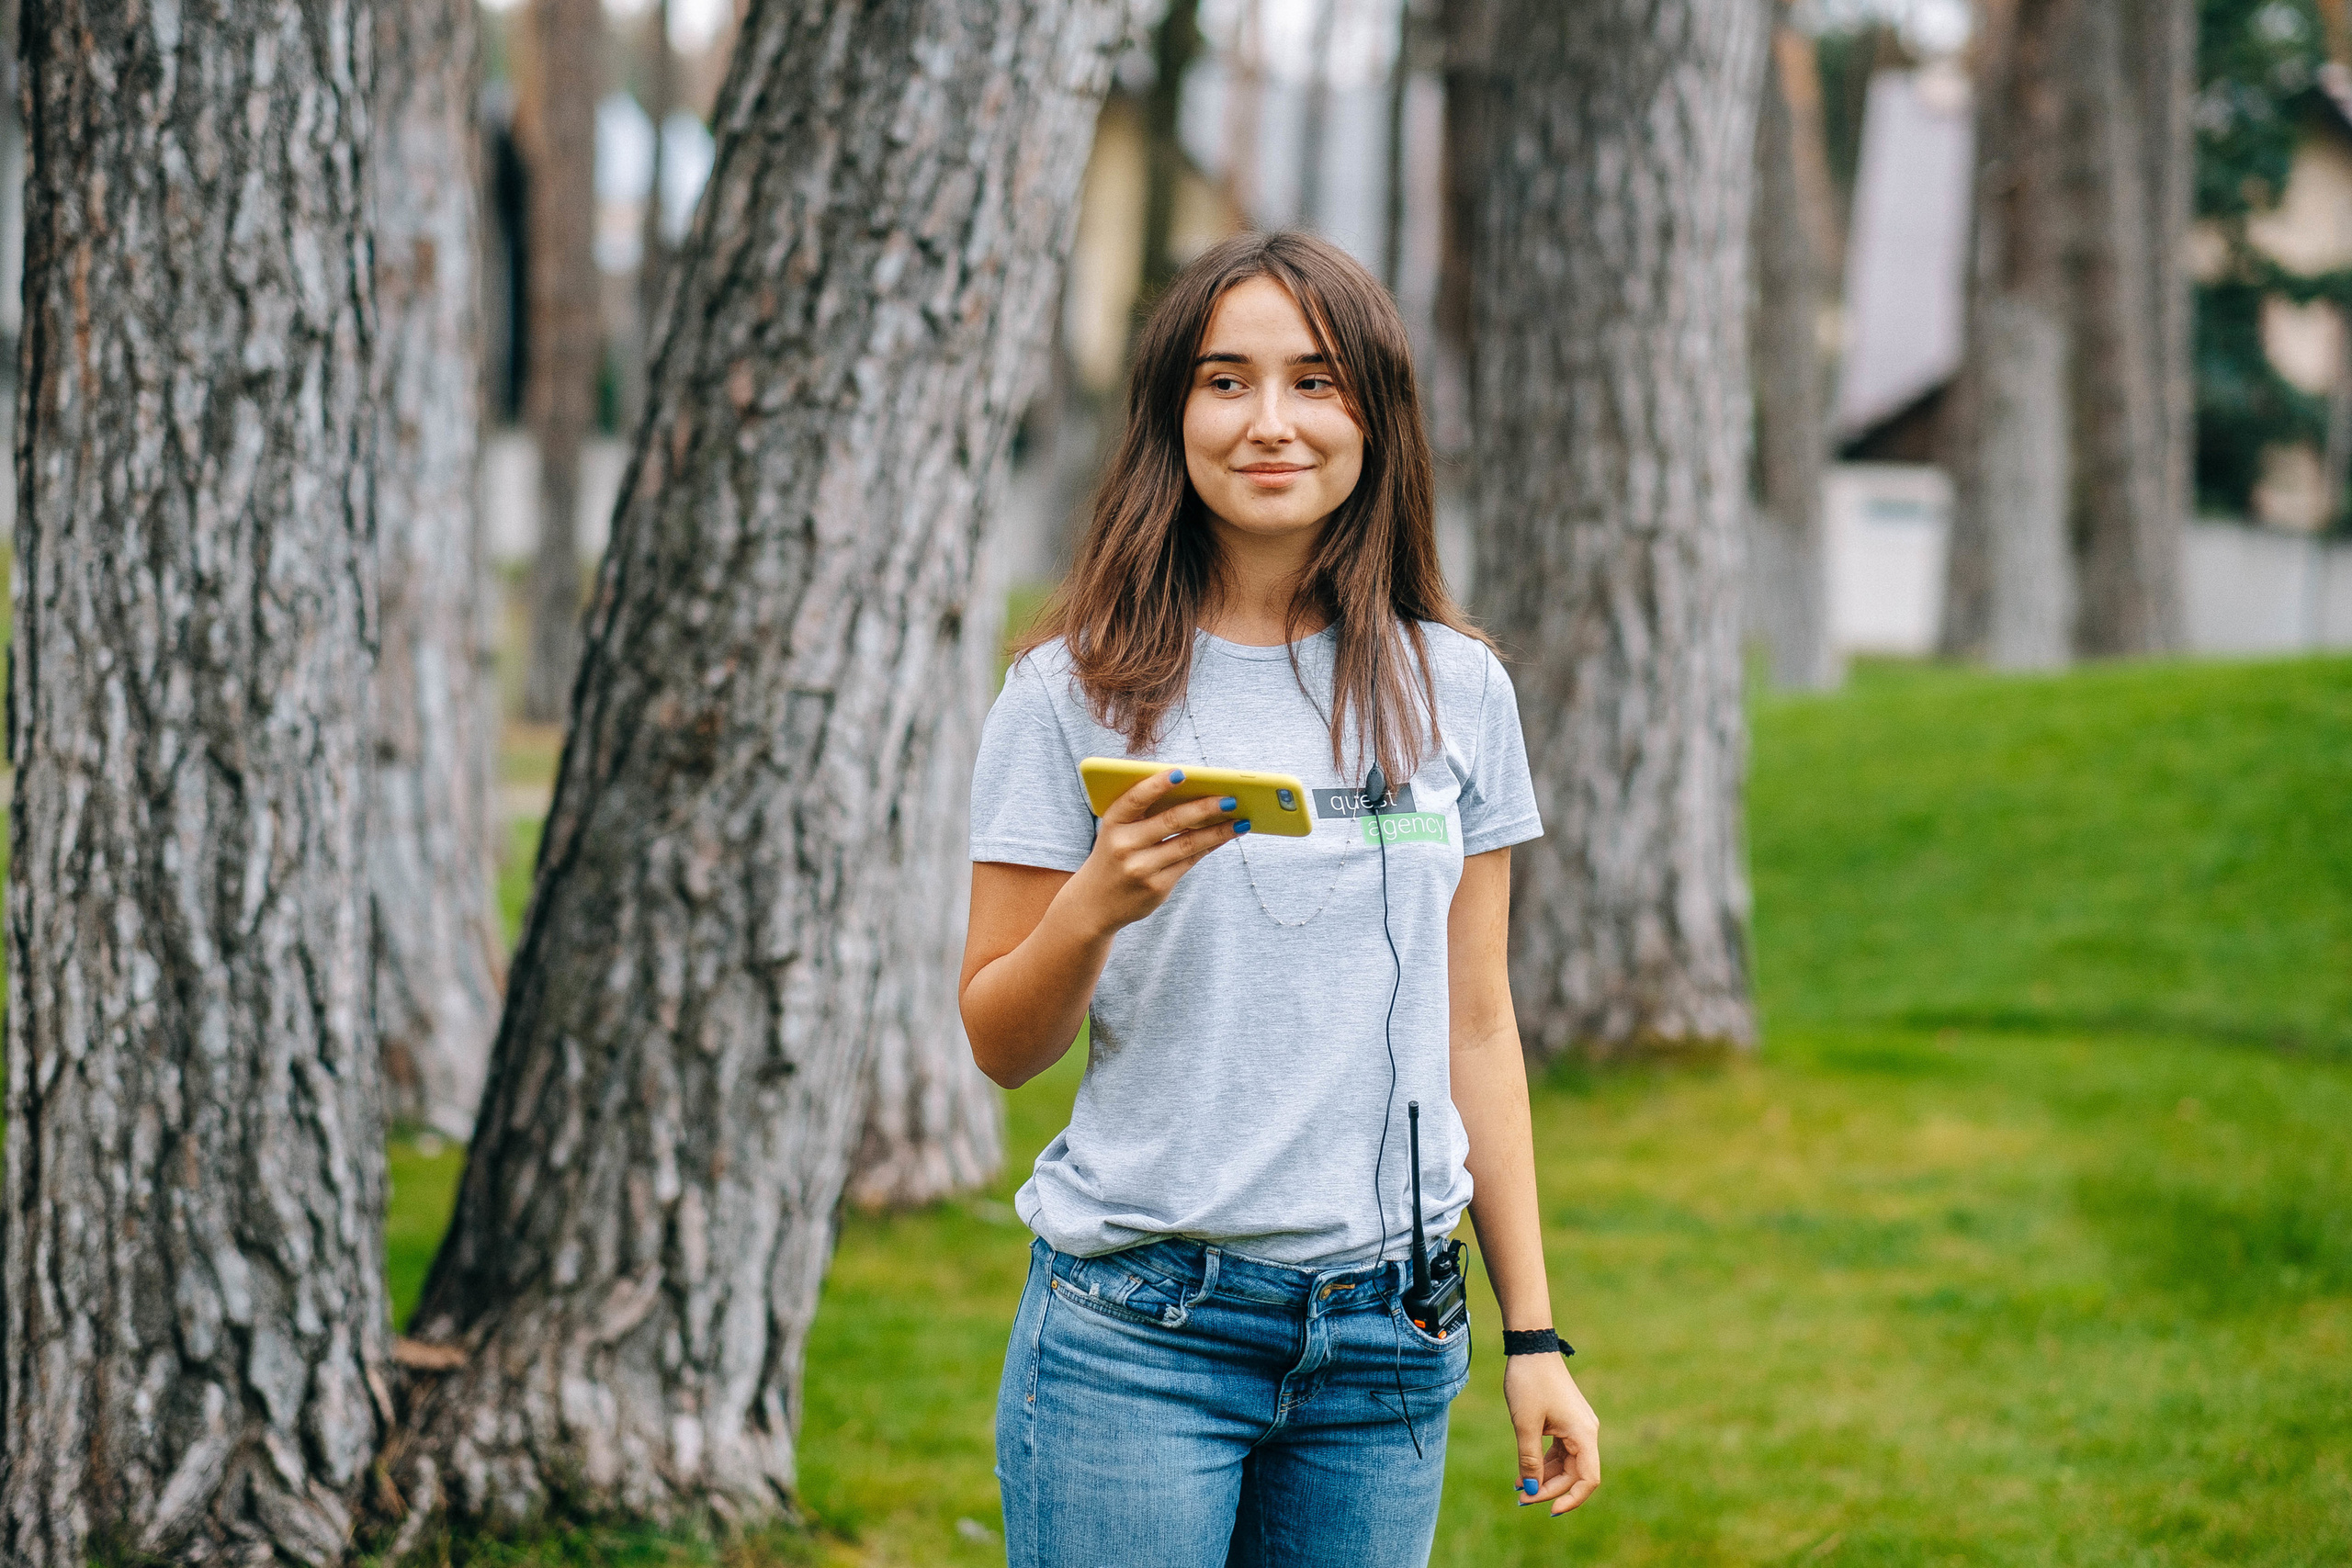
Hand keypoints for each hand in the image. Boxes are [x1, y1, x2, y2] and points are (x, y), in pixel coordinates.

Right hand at [1061, 769, 1245, 936]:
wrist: (1094, 904)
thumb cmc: (1114, 855)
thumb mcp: (1117, 832)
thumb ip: (1144, 814)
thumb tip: (1196, 795)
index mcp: (1112, 823)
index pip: (1135, 798)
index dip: (1158, 784)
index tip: (1183, 772)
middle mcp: (1124, 845)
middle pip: (1171, 820)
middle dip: (1204, 807)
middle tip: (1231, 798)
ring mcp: (1141, 868)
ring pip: (1187, 843)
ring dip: (1218, 830)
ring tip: (1241, 820)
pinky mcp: (1156, 887)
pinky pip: (1190, 861)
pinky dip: (1210, 847)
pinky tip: (1225, 837)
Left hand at [1505, 1353, 1599, 1516]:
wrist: (1531, 1348)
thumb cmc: (1529, 1382)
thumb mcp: (1525, 1424)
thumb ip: (1530, 1459)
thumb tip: (1531, 1489)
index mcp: (1584, 1434)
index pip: (1587, 1479)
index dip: (1571, 1499)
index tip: (1549, 1510)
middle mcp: (1586, 1432)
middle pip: (1574, 1474)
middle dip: (1548, 1489)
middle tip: (1521, 1498)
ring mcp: (1577, 1427)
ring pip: (1565, 1464)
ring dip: (1544, 1478)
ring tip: (1518, 1487)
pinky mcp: (1566, 1422)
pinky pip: (1559, 1451)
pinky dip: (1543, 1462)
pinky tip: (1523, 1472)